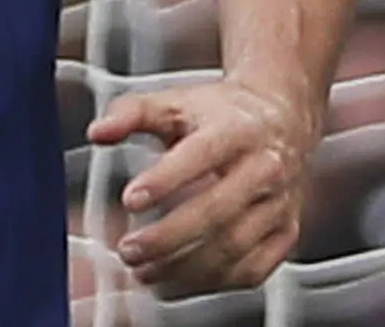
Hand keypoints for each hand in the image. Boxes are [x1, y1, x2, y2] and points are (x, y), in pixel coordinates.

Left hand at [88, 77, 317, 295]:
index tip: (130, 199)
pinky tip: (179, 277)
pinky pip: (250, 270)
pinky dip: (211, 282)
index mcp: (238, 128)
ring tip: (144, 269)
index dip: (165, 179)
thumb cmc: (225, 115)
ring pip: (232, 247)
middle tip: (129, 249)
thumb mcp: (177, 102)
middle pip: (217, 210)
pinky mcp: (285, 232)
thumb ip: (132, 113)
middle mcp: (265, 167)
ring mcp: (279, 203)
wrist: (282, 119)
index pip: (202, 154)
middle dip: (166, 237)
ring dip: (182, 268)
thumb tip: (98, 132)